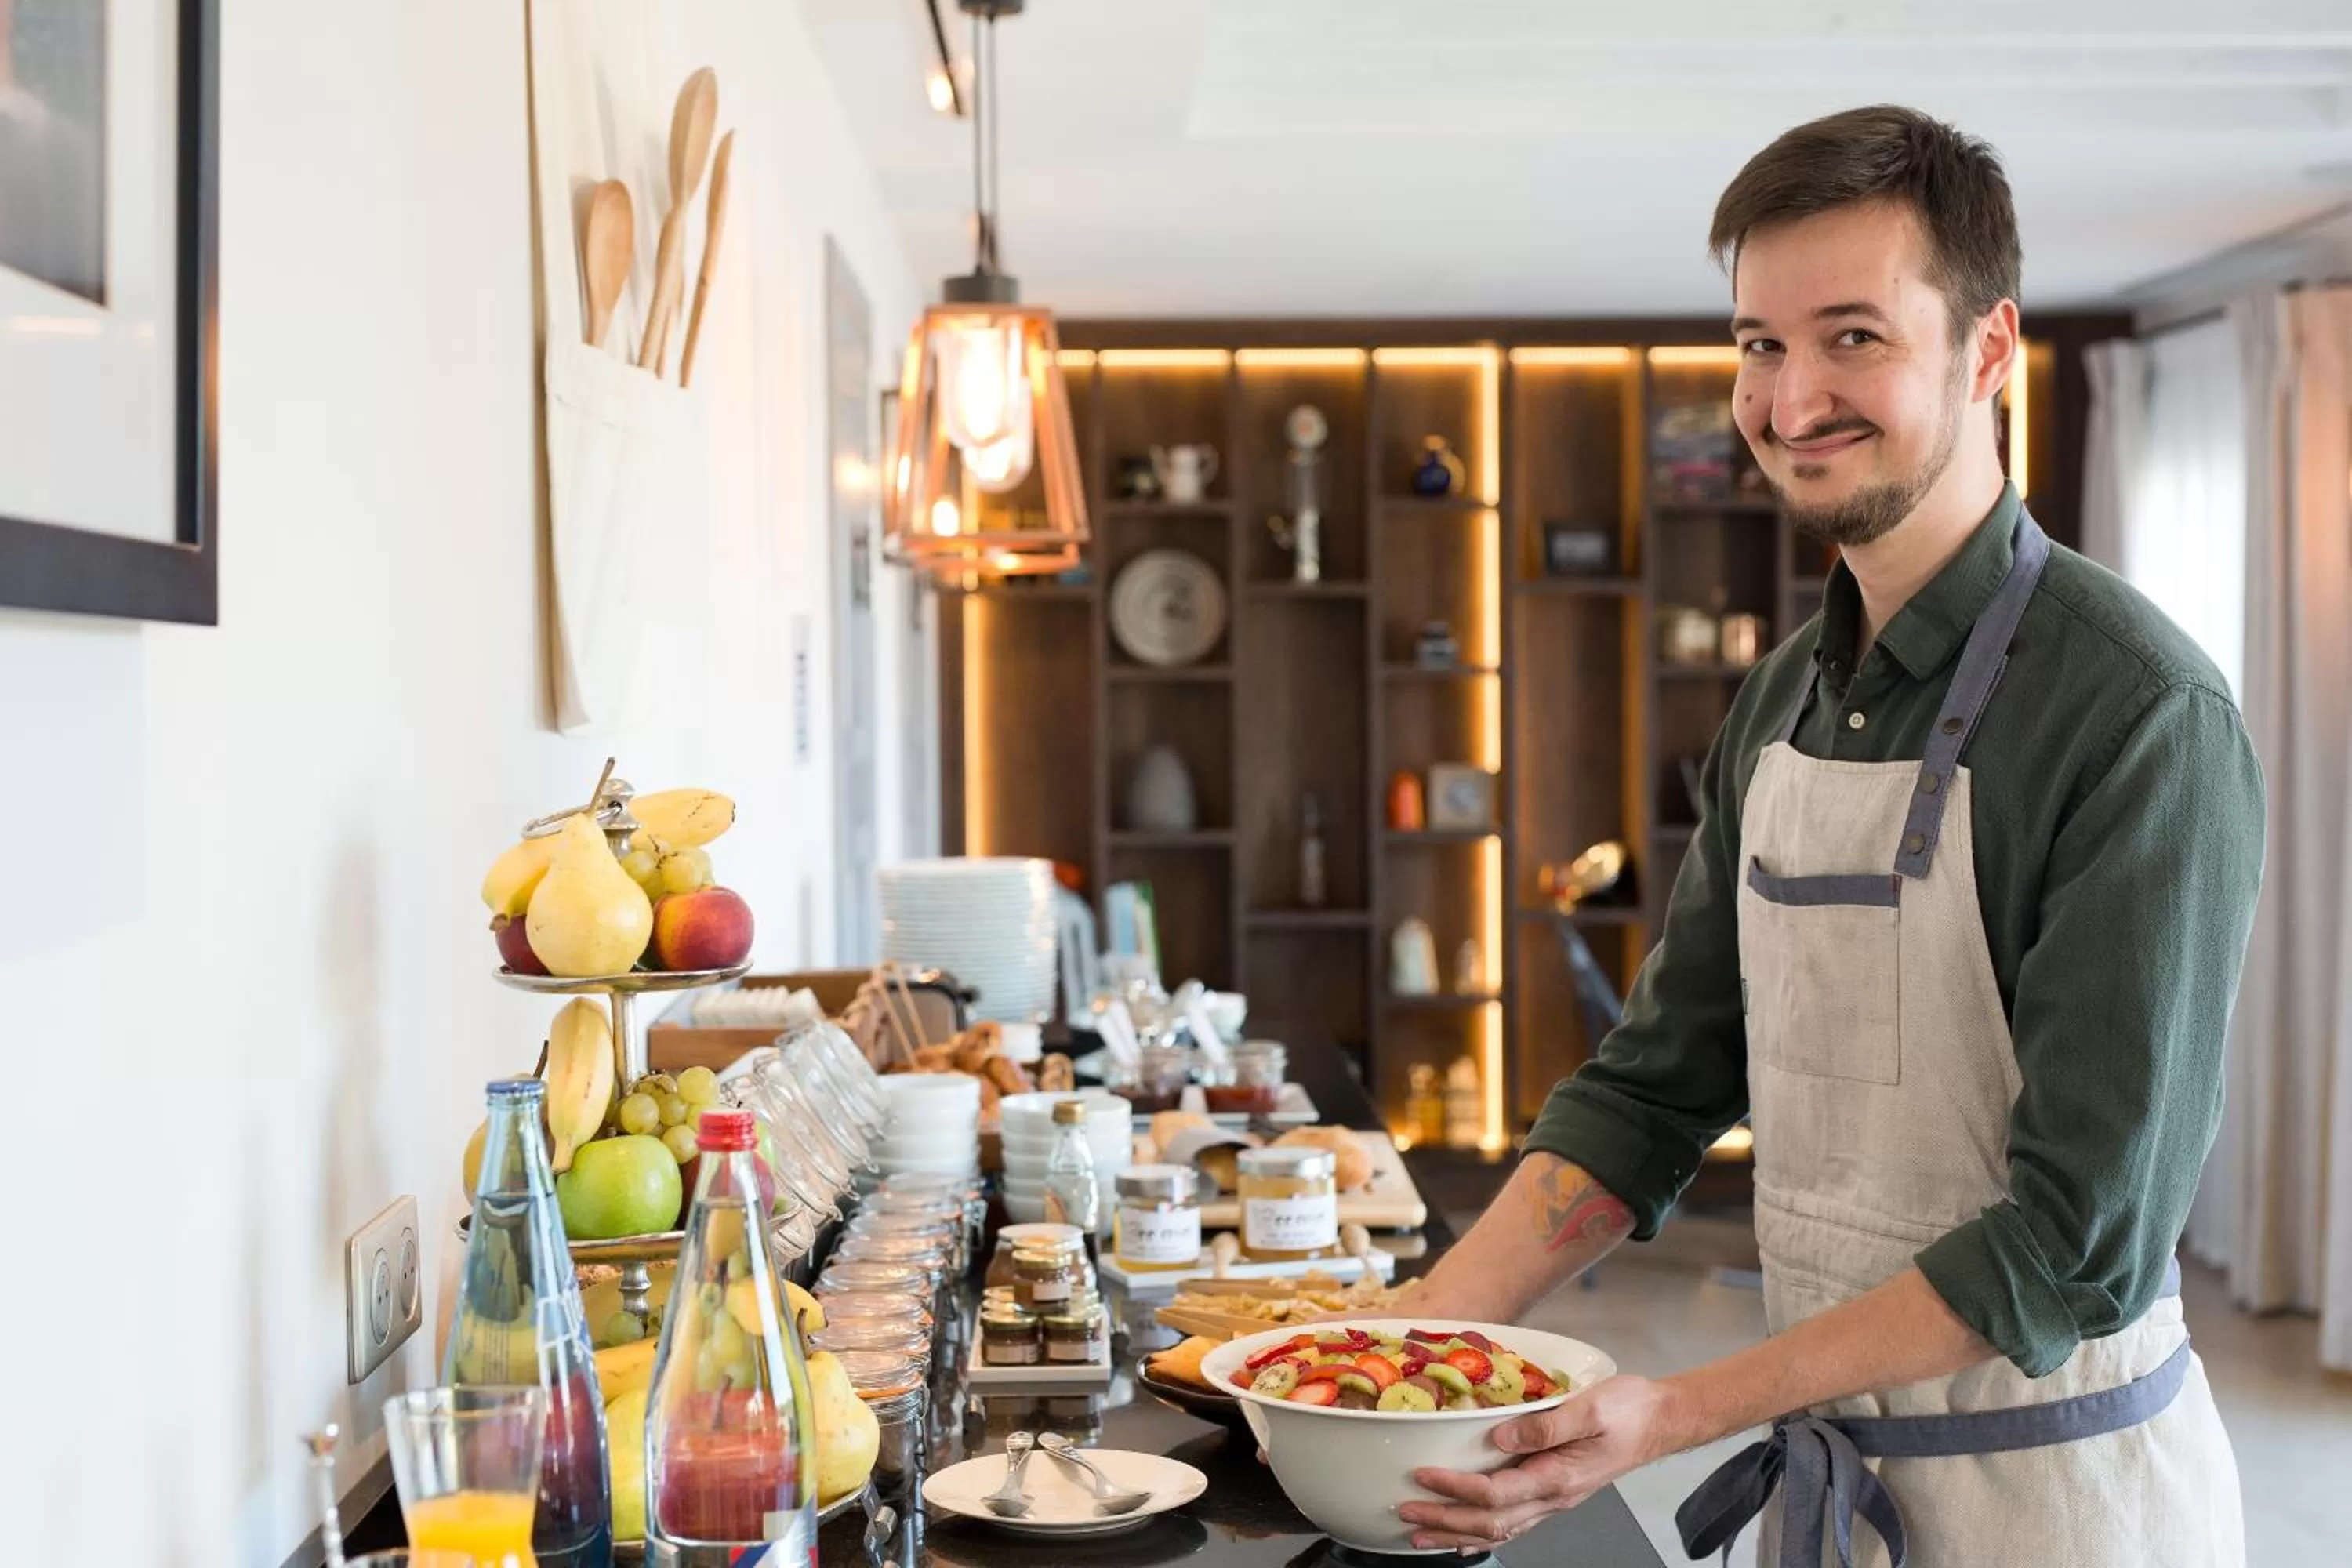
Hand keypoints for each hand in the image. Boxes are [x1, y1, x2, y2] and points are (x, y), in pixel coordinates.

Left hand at [1399, 1375, 1686, 1551]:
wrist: (1660, 1420)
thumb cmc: (1629, 1410)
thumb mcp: (1590, 1407)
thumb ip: (1545, 1424)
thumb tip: (1500, 1435)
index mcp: (1558, 1476)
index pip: (1496, 1493)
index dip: (1455, 1488)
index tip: (1423, 1476)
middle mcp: (1554, 1496)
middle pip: (1489, 1522)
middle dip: (1444, 1520)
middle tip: (1406, 1511)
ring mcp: (1554, 1499)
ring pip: (1499, 1530)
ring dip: (1456, 1533)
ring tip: (1421, 1532)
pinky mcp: (1555, 1492)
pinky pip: (1514, 1523)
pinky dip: (1484, 1534)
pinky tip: (1464, 1538)